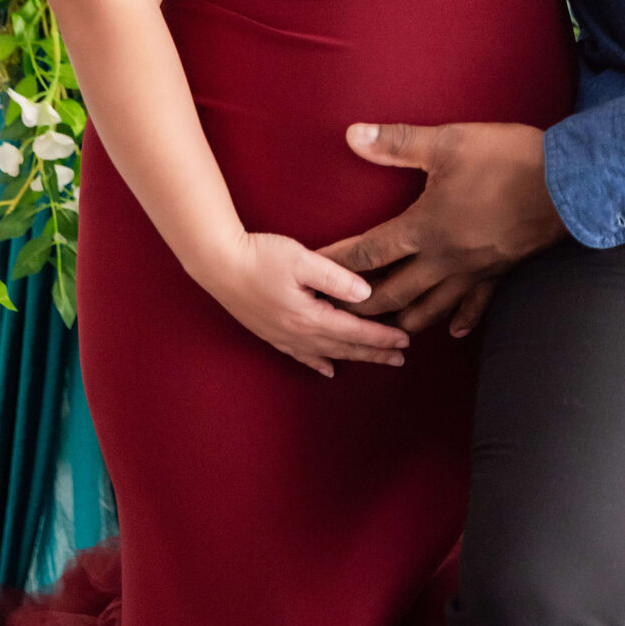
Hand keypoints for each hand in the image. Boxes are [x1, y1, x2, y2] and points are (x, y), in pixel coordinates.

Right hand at [190, 229, 410, 378]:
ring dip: (353, 357)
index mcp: (310, 316)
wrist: (218, 264)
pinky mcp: (270, 332)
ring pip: (327, 352)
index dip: (382, 336)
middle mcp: (298, 333)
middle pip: (345, 347)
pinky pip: (300, 355)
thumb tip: (366, 293)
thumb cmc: (260, 256)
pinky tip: (327, 369)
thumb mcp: (302, 260)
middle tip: (401, 358)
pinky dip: (318, 362)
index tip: (406, 340)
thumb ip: (336, 277)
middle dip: (375, 353)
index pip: (355, 330)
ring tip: (376, 362)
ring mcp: (283, 335)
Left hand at [319, 122, 566, 335]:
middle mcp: (444, 258)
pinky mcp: (499, 271)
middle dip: (362, 304)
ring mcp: (473, 270)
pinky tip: (452, 331)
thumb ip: (397, 143)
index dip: (337, 262)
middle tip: (336, 314)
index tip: (313, 271)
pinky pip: (476, 304)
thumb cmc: (505, 159)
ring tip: (384, 330)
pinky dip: (461, 318)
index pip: (369, 251)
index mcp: (425, 227)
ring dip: (404, 319)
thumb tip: (352, 135)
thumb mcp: (447, 143)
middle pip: (393, 291)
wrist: (566, 184)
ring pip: (431, 306)